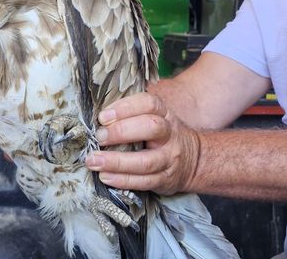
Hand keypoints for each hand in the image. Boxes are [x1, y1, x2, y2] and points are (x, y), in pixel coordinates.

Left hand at [85, 92, 200, 194]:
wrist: (193, 160)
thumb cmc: (162, 136)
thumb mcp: (155, 117)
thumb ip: (131, 113)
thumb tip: (97, 115)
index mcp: (164, 114)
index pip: (148, 104)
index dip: (125, 108)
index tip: (103, 116)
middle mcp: (169, 134)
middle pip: (151, 128)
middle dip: (121, 132)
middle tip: (99, 137)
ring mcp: (168, 159)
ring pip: (145, 161)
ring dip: (116, 162)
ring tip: (94, 161)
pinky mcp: (164, 180)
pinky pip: (143, 182)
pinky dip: (122, 180)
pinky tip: (105, 176)